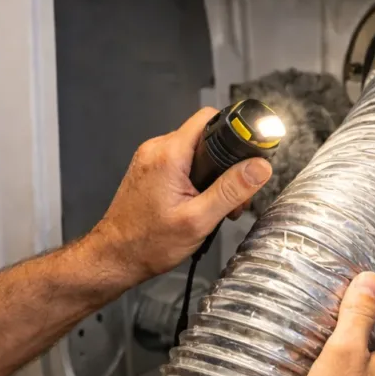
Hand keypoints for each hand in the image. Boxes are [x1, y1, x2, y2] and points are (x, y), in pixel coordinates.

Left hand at [86, 108, 272, 282]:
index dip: (234, 132)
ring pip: (194, 153)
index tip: (249, 154)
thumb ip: (231, 190)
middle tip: (233, 198)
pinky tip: (199, 205)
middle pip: (205, 137)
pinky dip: (195, 180)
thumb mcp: (199, 219)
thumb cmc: (148, 243)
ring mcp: (150, 159)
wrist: (115, 257)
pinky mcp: (149, 171)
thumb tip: (259, 167)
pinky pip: (181, 164)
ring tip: (215, 208)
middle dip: (226, 164)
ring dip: (212, 176)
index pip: (209, 118)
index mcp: (168, 154)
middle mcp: (156, 149)